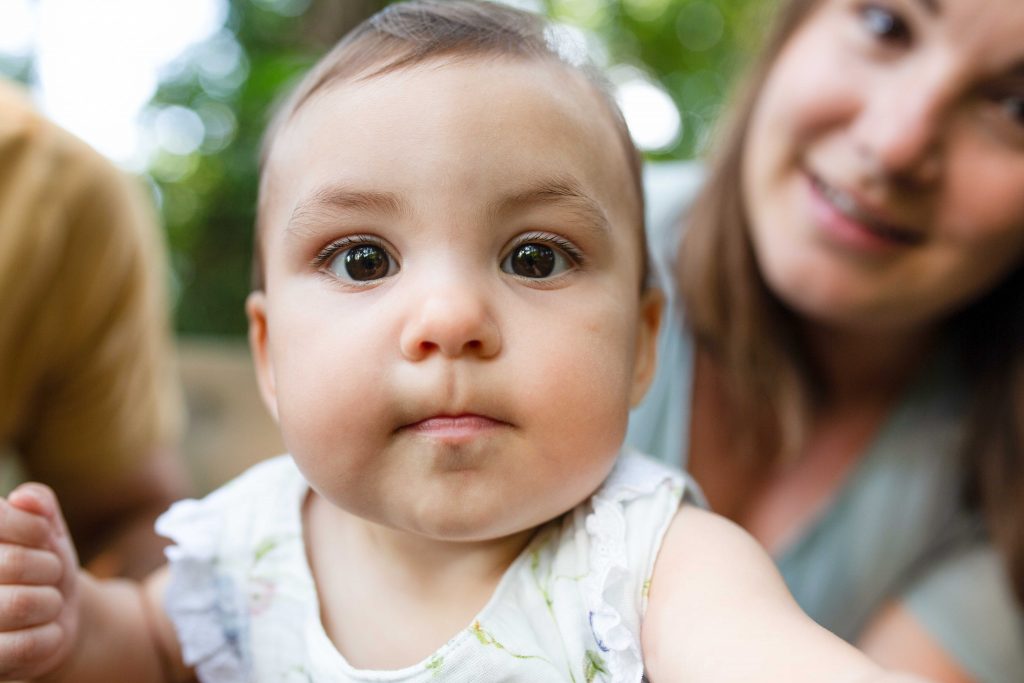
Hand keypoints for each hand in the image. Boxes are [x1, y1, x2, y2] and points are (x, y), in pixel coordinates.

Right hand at [0, 484, 80, 679]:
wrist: (56, 617)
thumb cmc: (44, 563)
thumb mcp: (47, 528)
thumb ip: (39, 503)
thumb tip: (25, 498)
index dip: (36, 529)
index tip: (45, 538)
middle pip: (14, 563)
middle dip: (50, 567)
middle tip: (49, 575)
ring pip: (23, 604)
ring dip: (52, 602)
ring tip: (46, 604)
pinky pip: (25, 646)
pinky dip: (50, 636)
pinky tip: (44, 632)